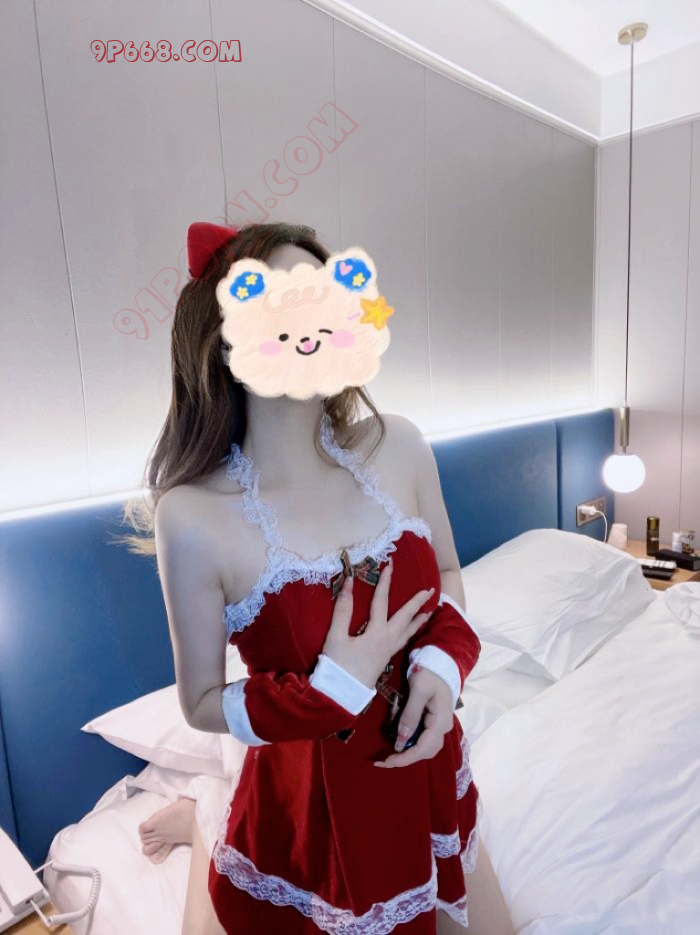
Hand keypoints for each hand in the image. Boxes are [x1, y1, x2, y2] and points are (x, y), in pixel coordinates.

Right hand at [321, 558, 435, 688]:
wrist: (341, 695)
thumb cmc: (337, 665)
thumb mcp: (336, 636)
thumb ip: (343, 609)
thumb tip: (350, 583)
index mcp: (376, 633)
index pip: (382, 601)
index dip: (385, 582)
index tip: (390, 566)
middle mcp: (387, 640)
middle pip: (406, 617)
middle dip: (417, 602)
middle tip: (429, 590)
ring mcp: (388, 651)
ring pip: (408, 631)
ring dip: (419, 619)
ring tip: (429, 611)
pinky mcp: (386, 659)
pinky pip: (404, 641)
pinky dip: (411, 632)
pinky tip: (411, 632)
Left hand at [375, 667, 453, 767]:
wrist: (441, 660)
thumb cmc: (430, 672)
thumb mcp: (418, 691)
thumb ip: (410, 716)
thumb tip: (400, 741)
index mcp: (440, 722)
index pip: (423, 749)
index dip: (404, 758)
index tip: (386, 761)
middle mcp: (442, 727)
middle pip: (424, 752)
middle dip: (404, 758)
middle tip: (383, 760)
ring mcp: (438, 724)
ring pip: (423, 747)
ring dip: (406, 751)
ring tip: (388, 751)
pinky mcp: (433, 720)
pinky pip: (422, 737)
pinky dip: (408, 740)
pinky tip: (397, 736)